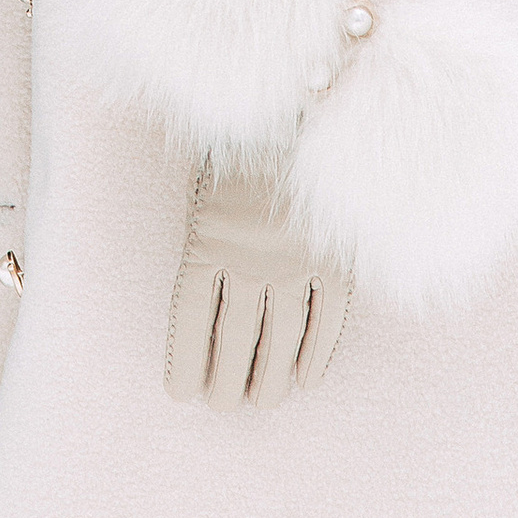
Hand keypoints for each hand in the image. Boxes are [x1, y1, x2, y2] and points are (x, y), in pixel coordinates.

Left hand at [164, 161, 348, 411]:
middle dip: (226, 381)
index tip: (181, 393)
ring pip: (280, 341)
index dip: (185, 362)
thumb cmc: (240, 148)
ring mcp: (296, 264)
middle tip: (223, 406)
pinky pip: (326, 322)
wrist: (298, 110)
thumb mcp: (204, 192)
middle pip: (235, 340)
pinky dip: (316, 355)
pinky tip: (305, 379)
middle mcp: (249, 262)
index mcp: (206, 241)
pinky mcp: (336, 262)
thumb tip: (206, 313)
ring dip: (270, 380)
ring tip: (261, 402)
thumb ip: (206, 248)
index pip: (191, 320)